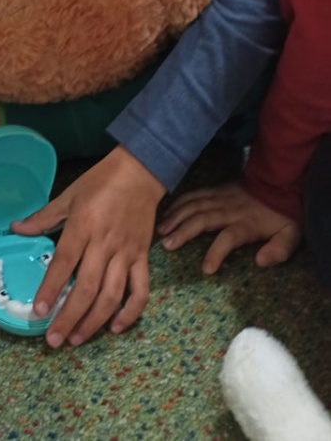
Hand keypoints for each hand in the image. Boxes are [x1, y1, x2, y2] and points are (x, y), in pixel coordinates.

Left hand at [11, 146, 164, 347]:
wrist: (140, 172)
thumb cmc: (101, 182)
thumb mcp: (69, 195)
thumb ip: (43, 217)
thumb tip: (16, 228)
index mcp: (83, 226)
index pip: (64, 263)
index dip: (51, 289)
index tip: (39, 311)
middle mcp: (105, 244)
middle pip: (87, 288)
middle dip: (69, 317)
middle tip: (54, 340)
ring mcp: (126, 253)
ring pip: (112, 295)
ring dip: (94, 321)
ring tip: (77, 339)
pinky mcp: (142, 258)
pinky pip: (140, 290)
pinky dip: (131, 312)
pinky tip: (116, 327)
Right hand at [157, 182, 301, 273]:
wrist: (278, 182)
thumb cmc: (282, 215)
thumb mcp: (290, 235)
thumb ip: (279, 250)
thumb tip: (260, 262)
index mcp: (246, 223)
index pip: (229, 238)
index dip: (217, 253)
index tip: (206, 269)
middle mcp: (229, 210)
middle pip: (203, 219)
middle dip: (183, 232)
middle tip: (167, 245)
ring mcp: (220, 197)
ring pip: (194, 205)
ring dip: (176, 217)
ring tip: (160, 230)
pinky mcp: (215, 190)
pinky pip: (194, 194)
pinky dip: (179, 202)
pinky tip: (167, 211)